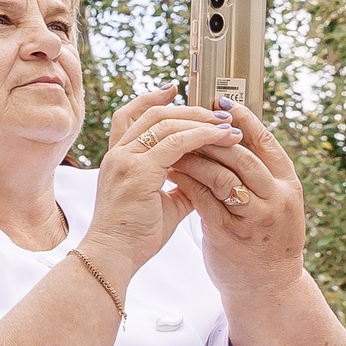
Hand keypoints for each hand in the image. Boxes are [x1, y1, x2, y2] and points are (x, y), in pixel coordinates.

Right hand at [80, 87, 235, 283]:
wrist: (115, 255)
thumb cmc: (136, 235)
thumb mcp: (163, 202)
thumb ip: (181, 183)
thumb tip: (207, 174)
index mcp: (118, 158)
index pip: (130, 115)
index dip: (152, 100)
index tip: (176, 90)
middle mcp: (118, 154)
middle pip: (152, 113)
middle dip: (189, 108)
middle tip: (219, 112)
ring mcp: (125, 160)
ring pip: (165, 122)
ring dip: (201, 120)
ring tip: (229, 125)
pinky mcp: (138, 171)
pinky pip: (176, 143)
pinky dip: (202, 136)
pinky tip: (223, 137)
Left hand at [163, 101, 307, 300]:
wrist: (265, 286)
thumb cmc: (262, 238)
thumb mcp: (270, 202)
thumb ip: (256, 175)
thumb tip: (229, 136)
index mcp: (288, 185)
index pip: (266, 142)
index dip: (244, 119)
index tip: (221, 101)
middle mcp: (276, 198)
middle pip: (241, 154)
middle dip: (210, 135)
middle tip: (186, 120)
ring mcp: (255, 216)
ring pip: (221, 175)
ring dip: (193, 157)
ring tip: (171, 145)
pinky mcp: (230, 233)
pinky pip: (203, 199)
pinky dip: (185, 182)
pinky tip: (170, 172)